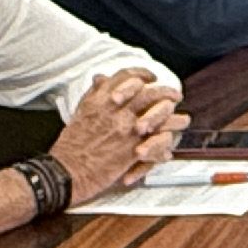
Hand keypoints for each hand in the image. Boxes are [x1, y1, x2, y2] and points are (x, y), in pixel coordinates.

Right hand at [50, 69, 181, 202]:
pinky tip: (169, 150)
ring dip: (174, 118)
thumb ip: (94, 95)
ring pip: (159, 117)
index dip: (142, 74)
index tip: (152, 77)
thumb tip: (101, 78)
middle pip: (148, 94)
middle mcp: (115, 112)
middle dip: (166, 93)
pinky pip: (156, 145)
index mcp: (100, 101)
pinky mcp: (130, 152)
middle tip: (176, 95)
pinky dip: (164, 147)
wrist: (64, 172)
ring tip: (183, 120)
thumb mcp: (80, 113)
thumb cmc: (70, 146)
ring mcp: (125, 131)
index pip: (126, 77)